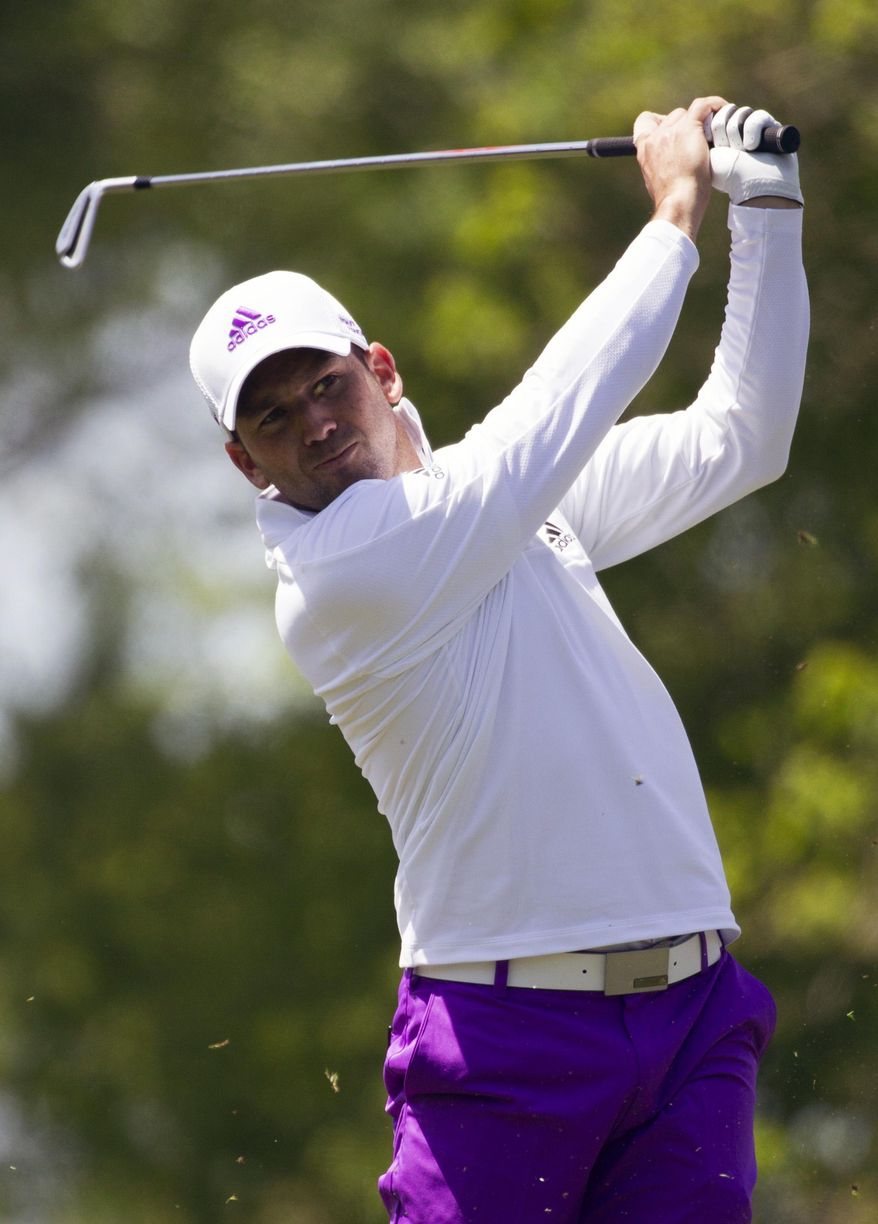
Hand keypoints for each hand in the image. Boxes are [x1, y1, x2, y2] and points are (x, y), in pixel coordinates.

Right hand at [633, 96, 728, 240]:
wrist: (678, 203)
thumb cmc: (673, 200)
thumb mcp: (657, 181)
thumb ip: (661, 165)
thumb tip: (673, 163)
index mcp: (644, 150)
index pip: (645, 122)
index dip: (660, 122)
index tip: (673, 131)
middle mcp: (654, 137)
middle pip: (672, 117)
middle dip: (685, 125)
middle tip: (699, 140)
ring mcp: (671, 131)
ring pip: (687, 114)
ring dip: (699, 122)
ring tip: (712, 135)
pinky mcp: (688, 128)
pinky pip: (703, 105)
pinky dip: (714, 105)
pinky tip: (724, 109)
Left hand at [709, 103, 802, 206]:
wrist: (749, 187)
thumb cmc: (723, 175)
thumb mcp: (702, 151)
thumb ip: (696, 128)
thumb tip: (702, 111)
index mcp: (718, 135)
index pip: (712, 112)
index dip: (711, 126)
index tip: (709, 142)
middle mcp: (735, 130)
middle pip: (725, 111)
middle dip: (722, 131)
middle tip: (727, 150)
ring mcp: (753, 128)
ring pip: (740, 113)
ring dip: (736, 134)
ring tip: (741, 151)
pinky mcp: (770, 127)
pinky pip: (757, 117)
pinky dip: (751, 132)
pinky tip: (751, 147)